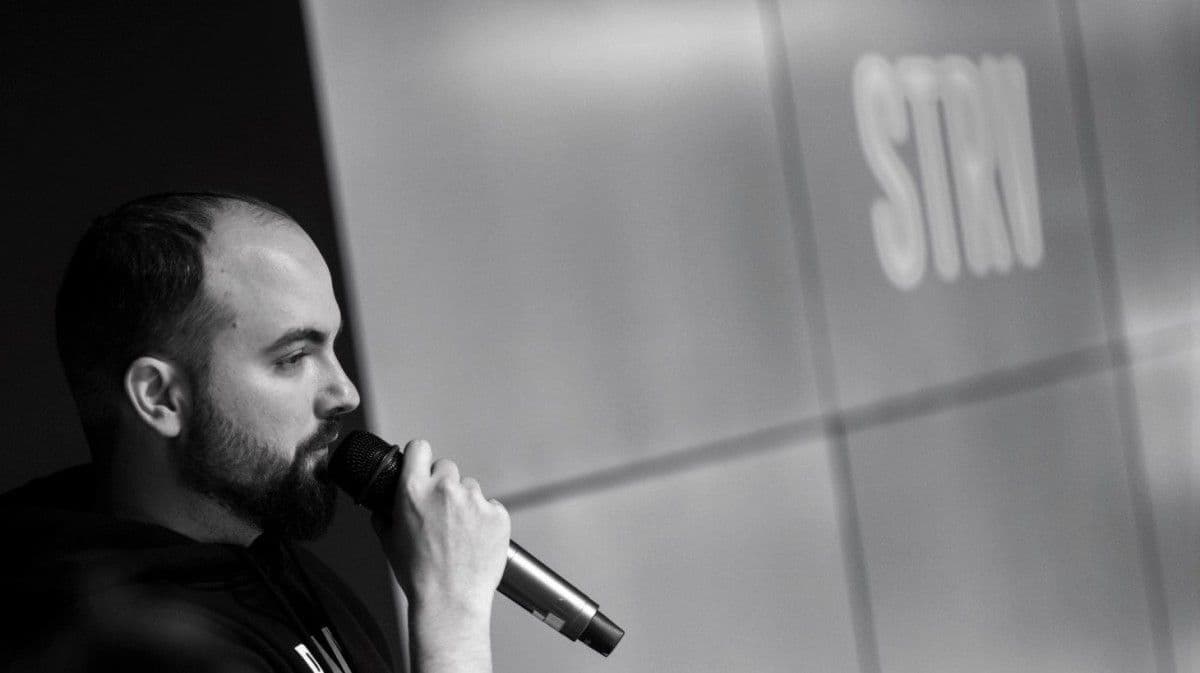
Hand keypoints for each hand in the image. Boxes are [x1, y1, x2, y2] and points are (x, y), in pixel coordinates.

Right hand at [372, 439, 510, 619]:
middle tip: (441, 510)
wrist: (450, 601)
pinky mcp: (497, 514)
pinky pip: (491, 506)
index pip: (419, 447)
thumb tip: (382, 507)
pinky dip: (485, 519)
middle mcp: (445, 489)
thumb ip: (384, 516)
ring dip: (465, 503)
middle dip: (443, 484)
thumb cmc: (420, 576)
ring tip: (459, 532)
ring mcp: (474, 500)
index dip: (420, 456)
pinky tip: (475, 539)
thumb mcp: (389, 542)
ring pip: (470, 487)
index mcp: (414, 491)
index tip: (422, 464)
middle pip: (447, 467)